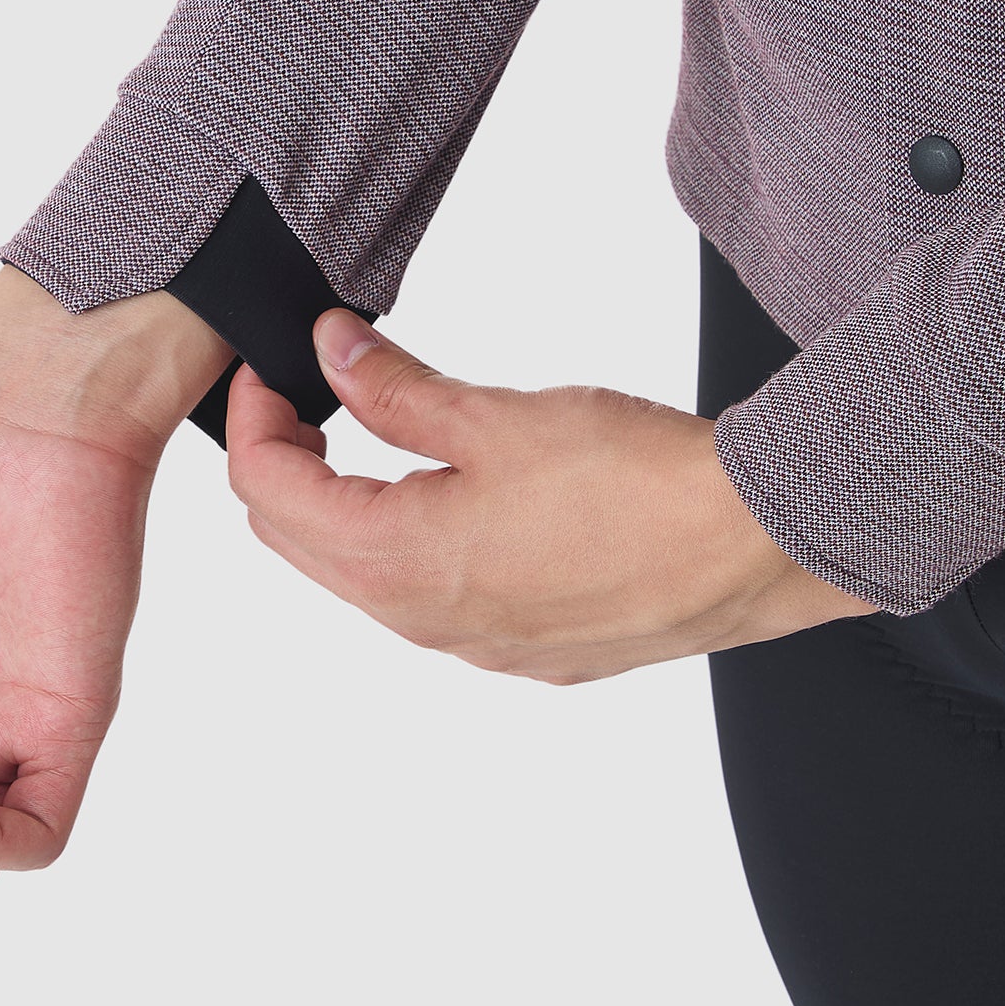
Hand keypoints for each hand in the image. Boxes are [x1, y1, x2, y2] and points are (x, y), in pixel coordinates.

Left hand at [226, 309, 877, 684]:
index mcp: (394, 563)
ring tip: (380, 433)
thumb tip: (333, 353)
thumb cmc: (637, 483)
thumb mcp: (495, 416)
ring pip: (364, 577)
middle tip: (310, 393)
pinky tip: (455, 494)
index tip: (272, 366)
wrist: (751, 546)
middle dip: (285, 465)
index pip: (266, 492)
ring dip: (348, 506)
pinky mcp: (527, 652)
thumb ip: (395, 388)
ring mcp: (476, 649)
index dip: (253, 418)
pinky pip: (434, 603)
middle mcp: (422, 624)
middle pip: (298, 543)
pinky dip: (413, 543)